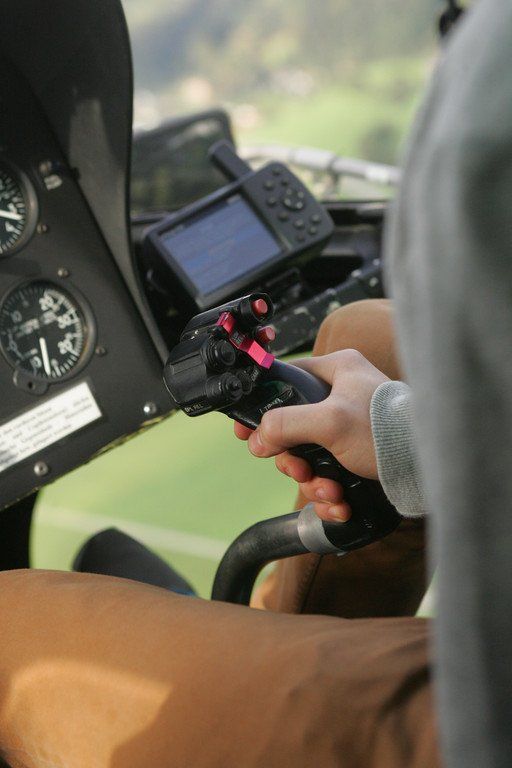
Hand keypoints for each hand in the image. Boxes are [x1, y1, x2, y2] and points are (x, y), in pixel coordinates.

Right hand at [234, 349, 389, 522]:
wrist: (428, 469)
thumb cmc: (387, 431)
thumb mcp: (330, 422)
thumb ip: (286, 424)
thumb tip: (257, 439)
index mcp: (337, 371)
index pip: (285, 381)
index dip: (263, 408)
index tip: (247, 433)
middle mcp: (342, 396)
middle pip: (293, 429)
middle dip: (294, 460)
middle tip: (300, 470)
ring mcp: (349, 429)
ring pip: (309, 458)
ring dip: (314, 483)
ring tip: (331, 493)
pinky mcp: (357, 457)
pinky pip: (328, 475)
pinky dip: (330, 495)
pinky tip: (340, 505)